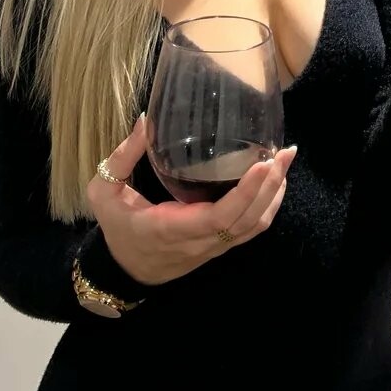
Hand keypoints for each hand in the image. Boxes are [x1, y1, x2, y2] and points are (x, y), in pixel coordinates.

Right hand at [86, 115, 297, 285]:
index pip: (219, 217)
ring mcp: (214, 246)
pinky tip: (275, 182)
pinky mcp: (221, 246)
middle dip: (270, 185)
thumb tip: (146, 120)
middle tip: (285, 152)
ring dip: (275, 194)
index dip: (245, 194)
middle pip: (247, 219)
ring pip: (255, 226)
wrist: (124, 270)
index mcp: (171, 228)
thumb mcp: (104, 192)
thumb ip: (123, 157)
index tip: (263, 165)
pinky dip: (269, 206)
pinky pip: (252, 229)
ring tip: (285, 161)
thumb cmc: (116, 228)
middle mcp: (199, 241)